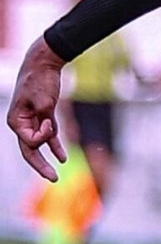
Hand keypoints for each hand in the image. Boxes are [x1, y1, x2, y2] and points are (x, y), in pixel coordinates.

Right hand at [7, 38, 68, 180]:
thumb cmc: (41, 81)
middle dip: (40, 166)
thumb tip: (47, 136)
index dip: (42, 137)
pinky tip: (62, 158)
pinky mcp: (43, 117)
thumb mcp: (44, 103)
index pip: (29, 141)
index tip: (49, 122)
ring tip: (55, 176)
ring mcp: (32, 121)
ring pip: (38, 145)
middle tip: (54, 179)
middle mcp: (21, 123)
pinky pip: (48, 136)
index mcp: (15, 121)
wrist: (44, 64)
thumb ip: (45, 122)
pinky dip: (54, 146)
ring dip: (46, 159)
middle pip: (29, 150)